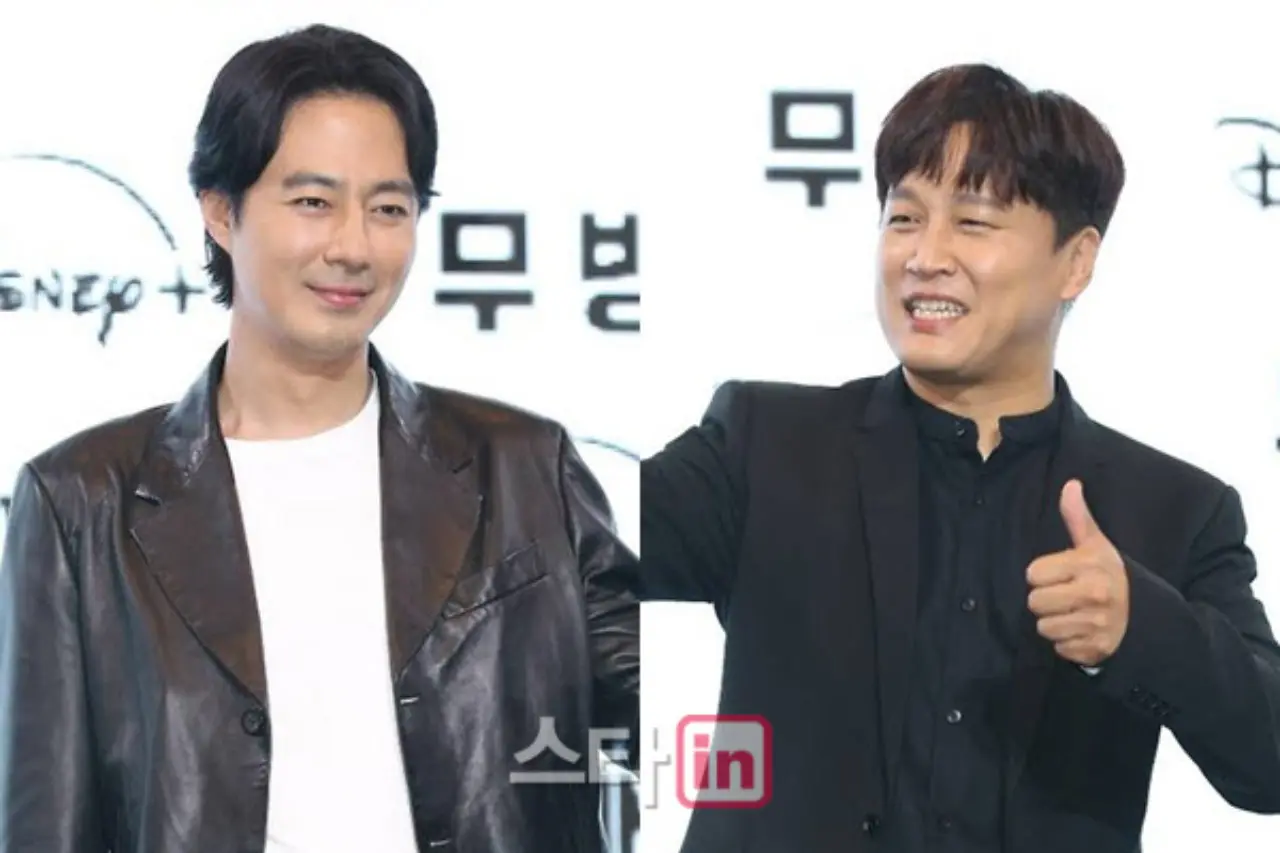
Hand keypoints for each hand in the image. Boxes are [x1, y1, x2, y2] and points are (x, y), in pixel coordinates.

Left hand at [1026, 479, 1129, 666]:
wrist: (1148, 614)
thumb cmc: (1113, 575)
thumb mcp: (1097, 545)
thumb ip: (1078, 518)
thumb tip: (1070, 485)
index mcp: (1088, 567)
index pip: (1033, 574)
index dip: (1042, 575)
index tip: (1059, 575)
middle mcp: (1093, 596)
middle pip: (1035, 602)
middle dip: (1045, 600)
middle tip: (1064, 596)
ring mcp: (1096, 626)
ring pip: (1044, 628)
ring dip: (1054, 623)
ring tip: (1073, 613)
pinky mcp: (1096, 650)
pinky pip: (1060, 649)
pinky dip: (1067, 643)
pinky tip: (1082, 631)